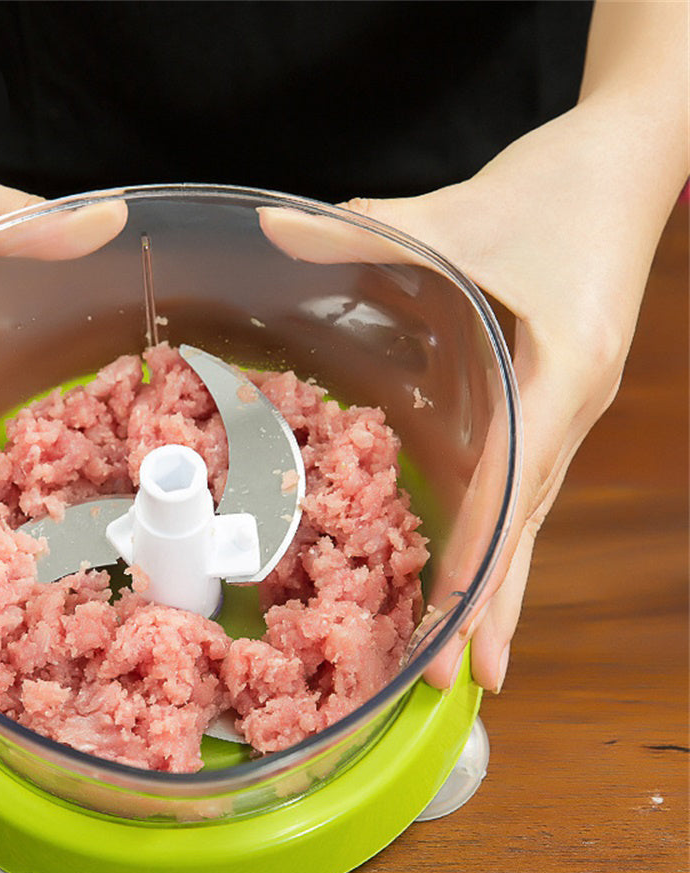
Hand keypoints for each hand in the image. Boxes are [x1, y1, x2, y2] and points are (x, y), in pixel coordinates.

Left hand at [262, 100, 680, 692]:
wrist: (625, 166)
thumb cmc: (555, 190)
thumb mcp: (458, 211)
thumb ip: (364, 229)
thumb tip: (269, 231)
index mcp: (561, 371)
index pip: (515, 483)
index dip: (483, 557)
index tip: (458, 627)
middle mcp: (567, 410)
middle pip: (527, 528)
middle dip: (494, 609)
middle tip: (458, 684)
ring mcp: (561, 415)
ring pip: (526, 521)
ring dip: (499, 590)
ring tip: (471, 664)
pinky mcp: (546, 407)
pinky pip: (518, 489)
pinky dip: (495, 541)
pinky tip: (472, 575)